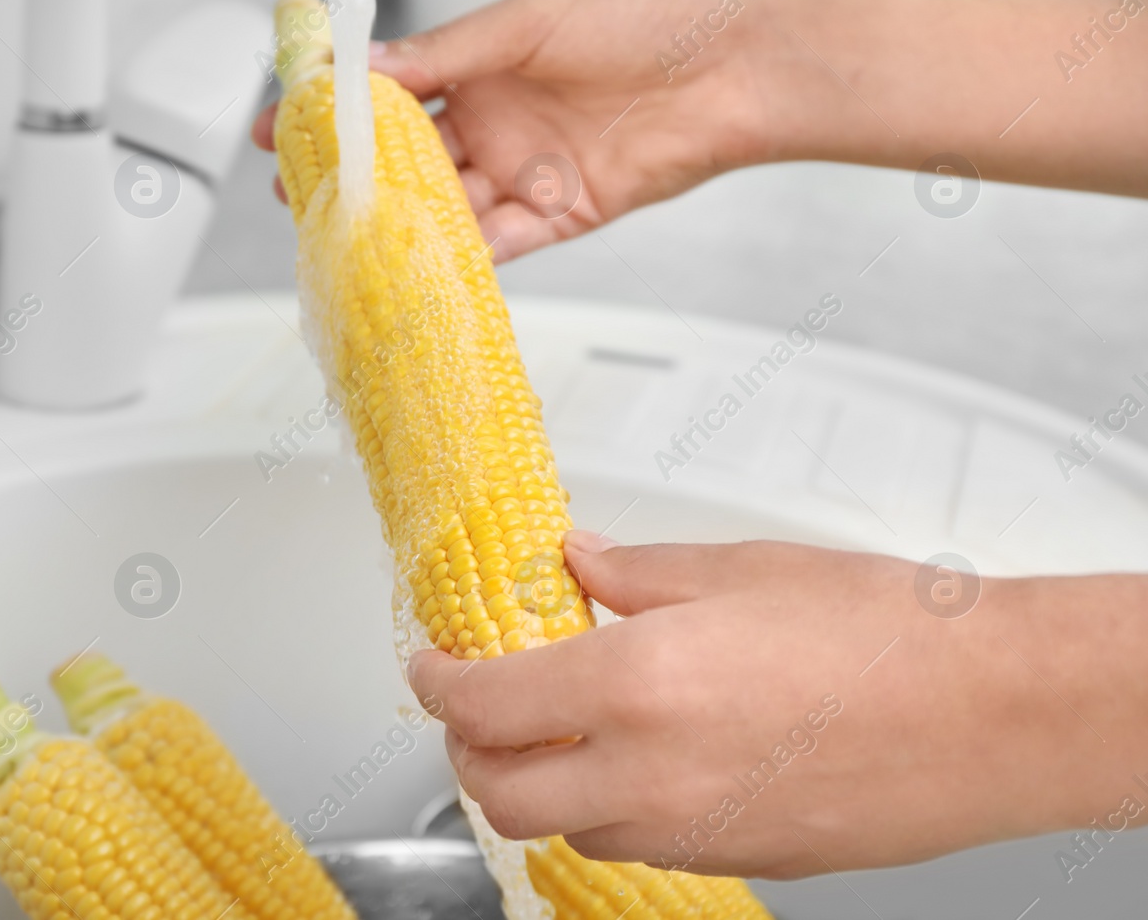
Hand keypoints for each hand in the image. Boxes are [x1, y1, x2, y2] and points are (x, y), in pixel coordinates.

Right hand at [252, 0, 778, 262]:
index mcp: (482, 66)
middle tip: (301, 195)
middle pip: (409, 162)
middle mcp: (498, 122)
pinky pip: (499, 244)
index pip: (391, 95)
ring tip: (349, 239)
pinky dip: (460, 256)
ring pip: (447, 208)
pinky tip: (418, 264)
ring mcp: (526, 172)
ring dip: (401, 225)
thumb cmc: (648, 19)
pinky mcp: (562, 214)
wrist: (735, 66)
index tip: (286, 126)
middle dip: (356, 180)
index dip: (339, 114)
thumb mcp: (530, 20)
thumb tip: (367, 69)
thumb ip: (447, 53)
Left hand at [408, 532, 1147, 877]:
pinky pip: (633, 846)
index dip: (436, 683)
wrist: (993, 711)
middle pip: (497, 791)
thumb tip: (578, 567)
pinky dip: (605, 810)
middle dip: (466, 749)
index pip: (481, 705)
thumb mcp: (737, 570)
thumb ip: (633, 574)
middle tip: (474, 703)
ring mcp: (691, 830)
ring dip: (537, 782)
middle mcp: (649, 773)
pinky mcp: (734, 860)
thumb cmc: (887, 635)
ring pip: (561, 827)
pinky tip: (635, 760)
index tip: (432, 663)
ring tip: (557, 728)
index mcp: (635, 685)